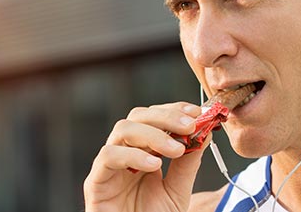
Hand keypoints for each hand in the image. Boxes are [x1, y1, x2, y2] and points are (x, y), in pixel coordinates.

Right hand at [84, 102, 204, 211]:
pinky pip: (107, 157)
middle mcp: (124, 153)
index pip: (155, 117)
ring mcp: (109, 167)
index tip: (198, 112)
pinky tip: (153, 165)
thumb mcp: (178, 190)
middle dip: (166, 117)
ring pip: (122, 129)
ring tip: (175, 150)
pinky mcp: (96, 184)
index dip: (175, 110)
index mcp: (144, 151)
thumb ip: (189, 163)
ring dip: (153, 134)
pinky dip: (132, 156)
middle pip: (138, 116)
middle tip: (190, 126)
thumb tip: (205, 132)